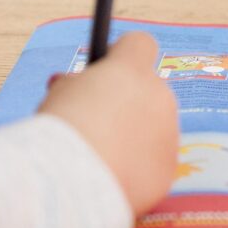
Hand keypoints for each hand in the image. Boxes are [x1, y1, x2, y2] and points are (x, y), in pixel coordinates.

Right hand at [38, 31, 175, 214]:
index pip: (139, 44)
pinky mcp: (167, 170)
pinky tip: (108, 181)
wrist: (71, 183)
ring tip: (96, 159)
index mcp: (131, 69)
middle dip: (125, 104)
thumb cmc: (58, 132)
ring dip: (132, 138)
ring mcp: (168, 134)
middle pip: (147, 91)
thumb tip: (76, 86)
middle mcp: (159, 96)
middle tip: (94, 123)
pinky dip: (135, 170)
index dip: (120, 55)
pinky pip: (152, 164)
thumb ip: (75, 85)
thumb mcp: (59, 95)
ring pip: (153, 129)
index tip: (103, 70)